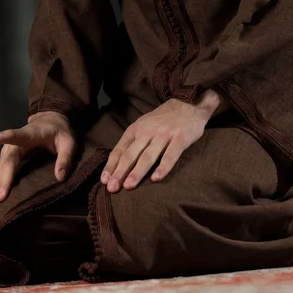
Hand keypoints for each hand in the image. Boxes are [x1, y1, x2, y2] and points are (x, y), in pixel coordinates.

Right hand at [0, 111, 75, 203]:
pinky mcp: (10, 156)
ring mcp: (11, 149)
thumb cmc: (59, 132)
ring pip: (2, 166)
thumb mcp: (69, 143)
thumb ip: (65, 159)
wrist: (50, 121)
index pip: (14, 136)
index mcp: (30, 134)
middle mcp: (17, 142)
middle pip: (7, 160)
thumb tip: (60, 178)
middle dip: (3, 178)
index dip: (1, 137)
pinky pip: (2, 170)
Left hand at [101, 90, 226, 192]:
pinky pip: (171, 155)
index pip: (120, 150)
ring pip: (147, 156)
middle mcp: (147, 131)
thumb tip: (117, 165)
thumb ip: (132, 142)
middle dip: (120, 172)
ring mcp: (163, 134)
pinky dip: (163, 167)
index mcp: (136, 129)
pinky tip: (156, 178)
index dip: (111, 166)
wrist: (188, 103)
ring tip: (129, 186)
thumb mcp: (143, 126)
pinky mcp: (180, 138)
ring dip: (137, 172)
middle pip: (130, 155)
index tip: (104, 181)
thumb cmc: (162, 120)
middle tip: (112, 188)